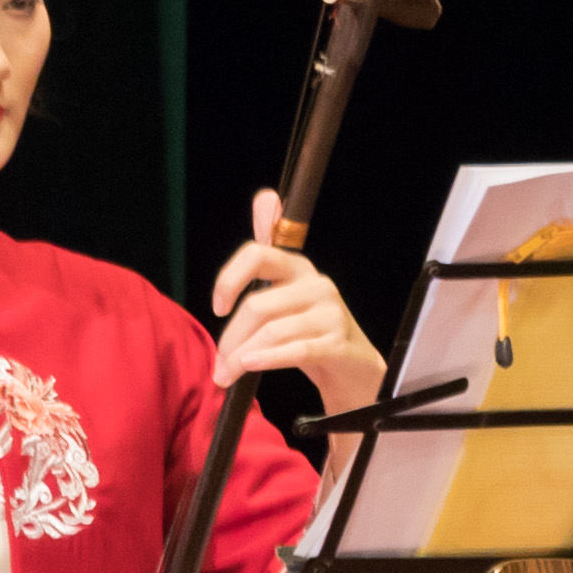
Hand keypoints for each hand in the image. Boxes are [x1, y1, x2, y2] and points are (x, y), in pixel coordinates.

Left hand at [205, 192, 389, 416]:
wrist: (353, 369)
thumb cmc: (311, 331)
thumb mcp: (287, 293)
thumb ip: (267, 256)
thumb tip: (266, 196)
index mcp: (300, 269)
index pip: (258, 254)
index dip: (230, 278)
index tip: (218, 307)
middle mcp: (317, 286)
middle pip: (258, 305)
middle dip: (230, 337)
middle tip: (219, 364)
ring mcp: (331, 314)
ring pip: (271, 331)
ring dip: (241, 357)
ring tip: (227, 375)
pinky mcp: (338, 343)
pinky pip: (294, 350)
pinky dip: (267, 360)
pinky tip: (251, 365)